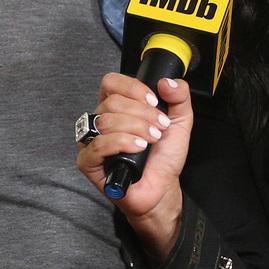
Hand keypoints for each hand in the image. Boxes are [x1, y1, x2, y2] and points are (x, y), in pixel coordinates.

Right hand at [74, 72, 192, 260]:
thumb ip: (179, 97)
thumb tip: (167, 81)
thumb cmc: (163, 157)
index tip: (154, 101)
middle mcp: (101, 121)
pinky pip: (97, 145)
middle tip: (159, 128)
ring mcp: (92, 141)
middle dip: (142, 114)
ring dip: (135, 128)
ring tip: (151, 140)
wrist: (162, 187)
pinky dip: (121, 143)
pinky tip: (137, 148)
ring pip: (106, 121)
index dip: (133, 88)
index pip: (111, 83)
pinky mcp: (88, 161)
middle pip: (112, 102)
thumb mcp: (180, 122)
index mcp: (117, 107)